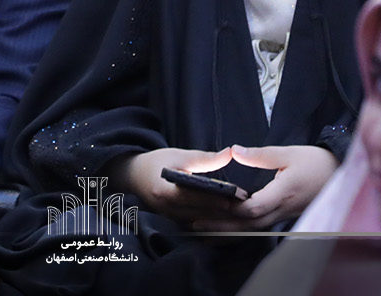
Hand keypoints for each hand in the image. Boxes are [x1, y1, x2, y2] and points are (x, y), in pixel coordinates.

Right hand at [116, 147, 245, 223]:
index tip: (237, 197)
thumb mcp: (179, 156)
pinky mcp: (174, 223)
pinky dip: (212, 223)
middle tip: (247, 206)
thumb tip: (229, 154)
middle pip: (200, 214)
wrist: (134, 177)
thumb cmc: (157, 163)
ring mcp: (170, 219)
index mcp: (165, 191)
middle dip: (224, 211)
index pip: (194, 197)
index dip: (217, 198)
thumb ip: (204, 159)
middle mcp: (166, 210)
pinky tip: (229, 220)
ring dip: (220, 219)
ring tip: (242, 213)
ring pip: (200, 224)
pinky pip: (197, 226)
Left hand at [191, 144, 338, 231]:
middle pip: (248, 224)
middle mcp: (282, 209)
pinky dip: (240, 227)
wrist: (340, 174)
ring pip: (252, 228)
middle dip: (222, 225)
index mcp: (283, 193)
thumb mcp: (288, 153)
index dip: (233, 207)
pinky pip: (258, 226)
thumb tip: (234, 151)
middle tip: (196, 222)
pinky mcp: (283, 215)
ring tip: (205, 227)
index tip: (212, 201)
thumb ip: (260, 154)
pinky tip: (226, 225)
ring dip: (228, 229)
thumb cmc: (315, 162)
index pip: (254, 207)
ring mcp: (283, 215)